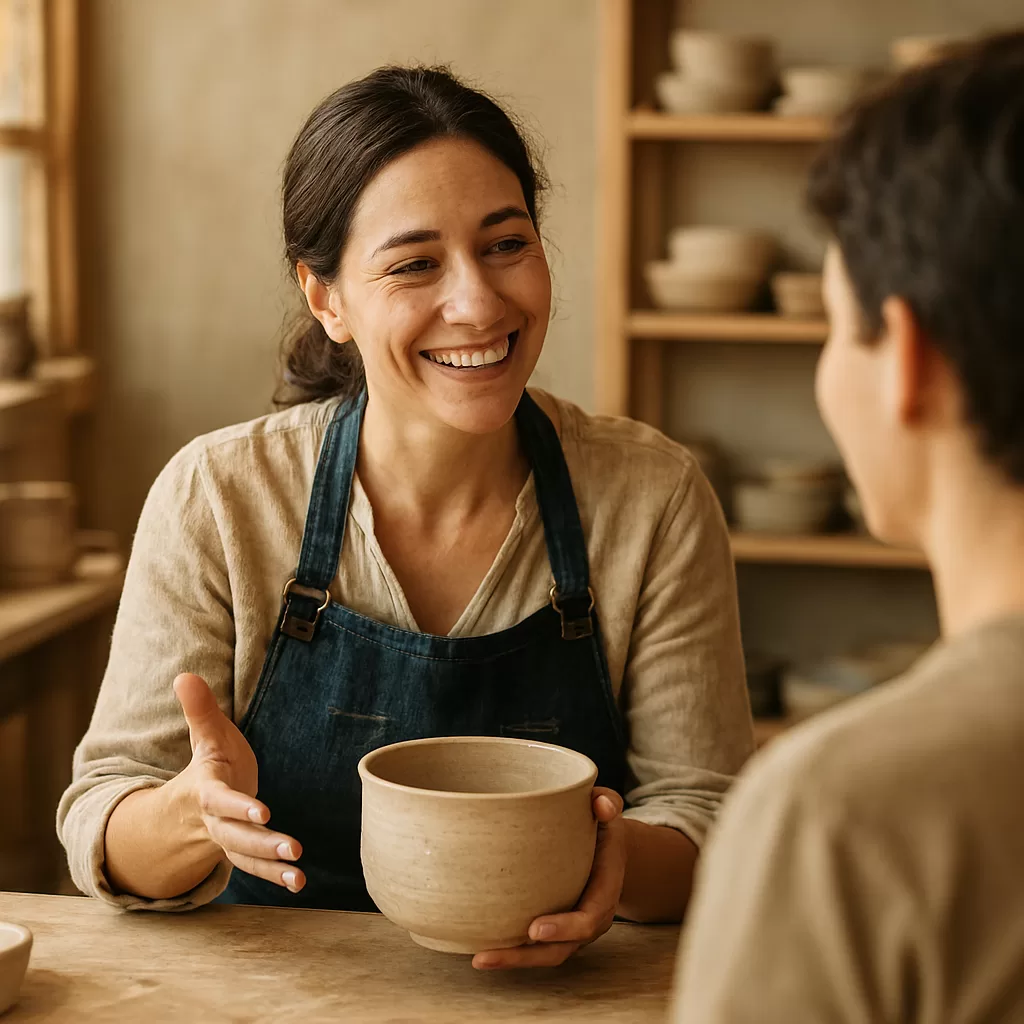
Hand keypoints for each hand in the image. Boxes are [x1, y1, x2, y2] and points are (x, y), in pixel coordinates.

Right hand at [172, 673, 304, 892]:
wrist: (194, 800)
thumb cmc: (211, 761)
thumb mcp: (207, 734)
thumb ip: (200, 709)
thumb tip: (184, 674)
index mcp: (207, 788)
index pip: (220, 800)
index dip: (238, 806)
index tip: (263, 811)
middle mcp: (215, 818)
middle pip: (235, 835)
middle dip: (261, 842)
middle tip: (292, 848)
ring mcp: (226, 838)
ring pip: (245, 855)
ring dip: (271, 865)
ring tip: (298, 873)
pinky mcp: (240, 850)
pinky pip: (254, 868)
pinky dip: (275, 876)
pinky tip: (298, 883)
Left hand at [472, 787, 625, 969]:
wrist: (609, 850)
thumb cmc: (602, 827)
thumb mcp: (607, 812)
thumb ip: (607, 802)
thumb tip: (602, 805)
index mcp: (605, 889)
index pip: (589, 918)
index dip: (565, 928)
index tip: (534, 929)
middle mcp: (590, 916)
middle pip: (561, 949)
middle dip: (525, 957)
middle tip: (488, 954)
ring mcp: (572, 928)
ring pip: (546, 955)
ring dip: (513, 960)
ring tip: (478, 958)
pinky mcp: (556, 929)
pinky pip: (537, 949)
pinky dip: (513, 951)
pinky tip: (483, 949)